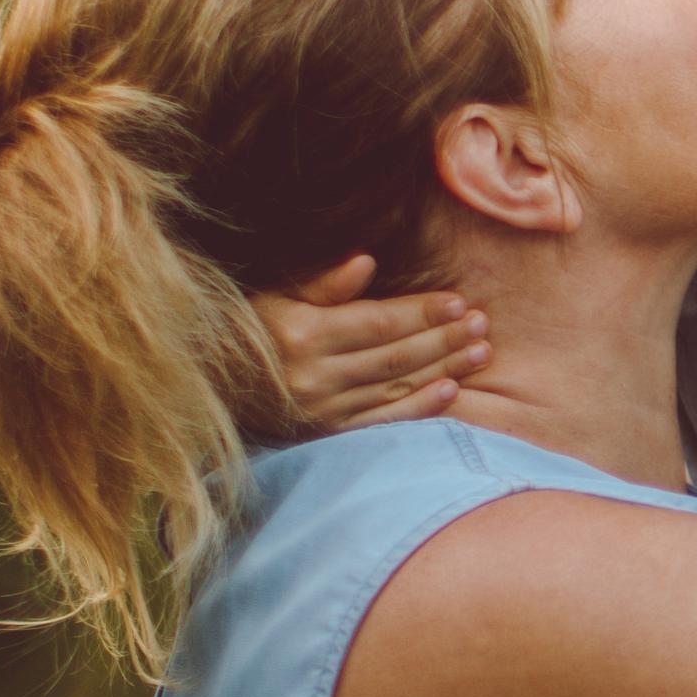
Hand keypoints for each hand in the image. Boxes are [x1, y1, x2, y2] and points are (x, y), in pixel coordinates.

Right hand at [254, 255, 485, 431]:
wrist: (214, 387)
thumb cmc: (250, 329)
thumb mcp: (276, 297)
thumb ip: (323, 283)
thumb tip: (366, 261)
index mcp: (303, 334)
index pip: (379, 322)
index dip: (422, 312)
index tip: (459, 302)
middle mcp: (315, 376)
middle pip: (396, 355)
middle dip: (444, 338)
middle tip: (482, 325)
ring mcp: (322, 410)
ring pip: (396, 386)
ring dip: (444, 369)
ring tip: (480, 352)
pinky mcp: (326, 435)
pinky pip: (382, 420)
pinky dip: (420, 407)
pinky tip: (451, 392)